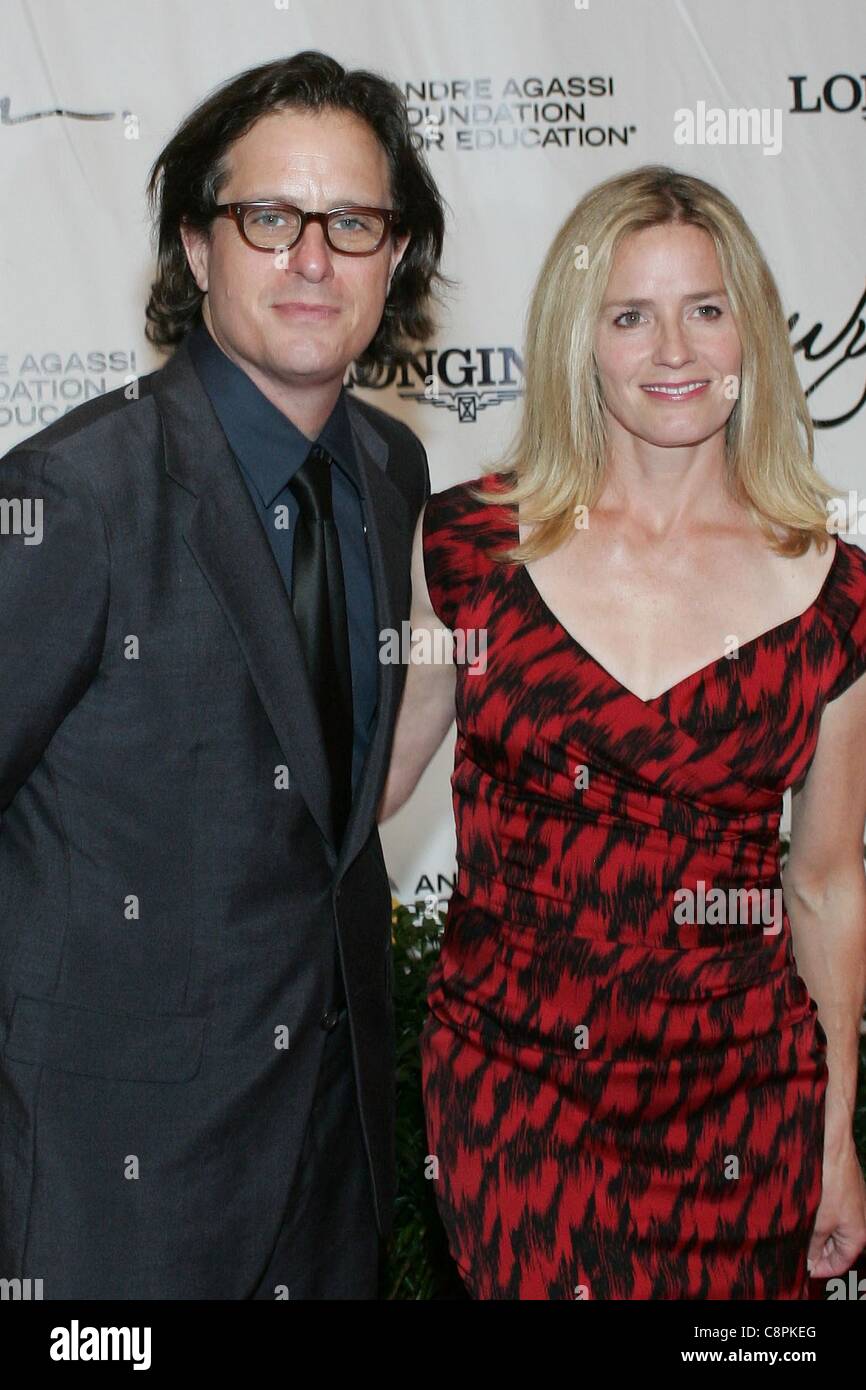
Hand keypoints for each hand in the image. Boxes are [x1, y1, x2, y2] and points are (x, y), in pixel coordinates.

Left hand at [807, 1137, 865, 1279]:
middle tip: (795, 1250)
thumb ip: (815, 1244)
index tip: (803, 1268)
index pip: (841, 1265)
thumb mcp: (819, 1220)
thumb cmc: (831, 1184)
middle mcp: (860, 1228)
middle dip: (818, 1252)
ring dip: (817, 1237)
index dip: (821, 1269)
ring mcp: (854, 1213)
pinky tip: (804, 1218)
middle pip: (838, 1251)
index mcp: (858, 1237)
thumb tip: (809, 1263)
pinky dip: (820, 1223)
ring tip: (797, 1234)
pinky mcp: (846, 1201)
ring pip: (834, 1235)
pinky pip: (834, 1220)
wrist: (836, 1152)